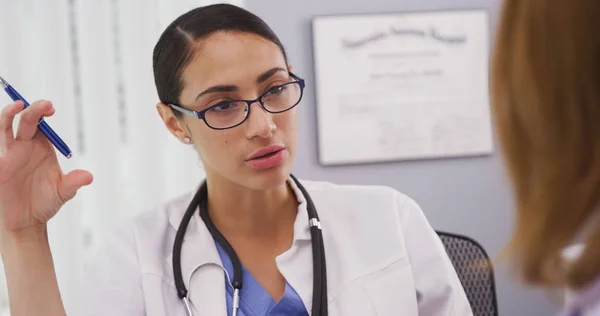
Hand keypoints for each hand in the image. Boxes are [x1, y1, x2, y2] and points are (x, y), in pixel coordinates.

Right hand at [0, 100, 92, 232]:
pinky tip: (1, 132)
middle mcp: (23, 146)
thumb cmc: (46, 202)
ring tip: (17, 105)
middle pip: (25, 120)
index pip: (41, 122)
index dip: (44, 112)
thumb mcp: (63, 192)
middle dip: (33, 109)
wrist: (27, 221)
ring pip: (3, 128)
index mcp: (41, 146)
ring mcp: (7, 154)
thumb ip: (73, 183)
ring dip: (7, 115)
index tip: (51, 109)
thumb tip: (88, 177)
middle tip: (45, 105)